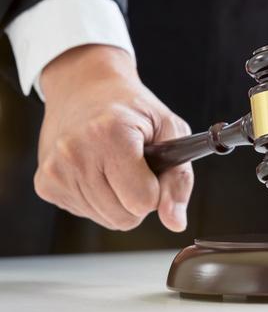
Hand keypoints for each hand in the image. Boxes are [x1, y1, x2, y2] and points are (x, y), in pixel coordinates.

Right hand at [35, 45, 192, 231]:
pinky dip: (99, 199)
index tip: (151, 166)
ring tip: (114, 164)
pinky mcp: (45, 184)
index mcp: (111, 135)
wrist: (85, 88)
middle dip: (138, 198)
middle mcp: (76, 152)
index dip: (156, 188)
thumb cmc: (134, 110)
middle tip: (134, 165)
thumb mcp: (170, 130)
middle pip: (125, 217)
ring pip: (107, 219)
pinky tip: (96, 169)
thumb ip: (179, 178)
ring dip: (119, 200)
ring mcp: (56, 170)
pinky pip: (87, 214)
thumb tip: (175, 223)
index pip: (143, 201)